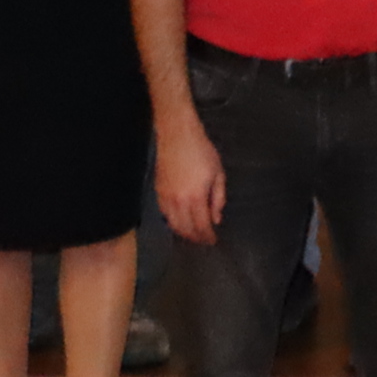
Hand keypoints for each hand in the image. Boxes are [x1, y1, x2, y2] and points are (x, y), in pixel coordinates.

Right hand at [155, 118, 225, 244]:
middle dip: (196, 238)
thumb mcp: (218, 173)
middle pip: (185, 229)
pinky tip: (180, 221)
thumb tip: (216, 218)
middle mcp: (178, 201)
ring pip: (173, 224)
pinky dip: (173, 222)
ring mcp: (165, 197)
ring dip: (184, 233)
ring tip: (193, 234)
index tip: (213, 241)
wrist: (177, 135)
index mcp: (195, 197)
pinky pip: (164, 214)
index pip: (201, 226)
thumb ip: (218, 198)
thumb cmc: (201, 151)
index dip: (207, 237)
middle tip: (204, 240)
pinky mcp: (158, 192)